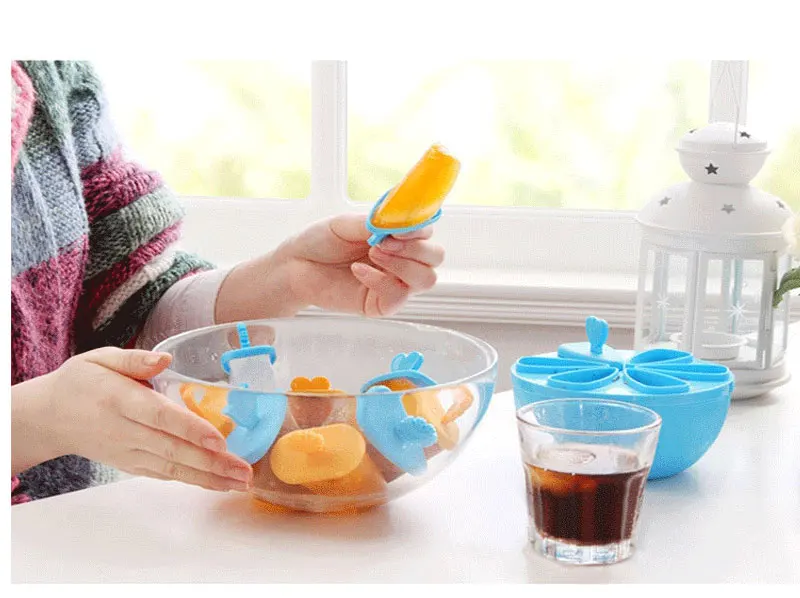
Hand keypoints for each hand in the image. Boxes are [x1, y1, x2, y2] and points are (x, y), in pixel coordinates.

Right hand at [11, 348, 252, 491]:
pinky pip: (163, 473)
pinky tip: (216, 483)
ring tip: (239, 482)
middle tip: (244, 471)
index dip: (191, 430)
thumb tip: (166, 359)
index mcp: (120, 400)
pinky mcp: (130, 464)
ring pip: (171, 467)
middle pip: (173, 449)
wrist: (49, 417)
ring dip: (208, 478)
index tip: (220, 440)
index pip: (161, 417)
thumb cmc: (80, 382)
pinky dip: (190, 480)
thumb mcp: (100, 359)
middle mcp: (125, 431)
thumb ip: (134, 359)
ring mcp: (128, 452)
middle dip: (212, 463)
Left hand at [216, 214, 444, 319]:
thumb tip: (401, 221)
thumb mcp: (346, 223)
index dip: (422, 227)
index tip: (400, 225)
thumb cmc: (319, 241)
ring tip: (373, 254)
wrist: (294, 266)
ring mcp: (394, 282)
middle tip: (385, 242)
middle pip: (436, 257)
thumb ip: (376, 222)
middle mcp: (401, 259)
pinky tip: (359, 272)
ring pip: (426, 279)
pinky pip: (398, 296)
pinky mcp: (382, 304)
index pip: (428, 231)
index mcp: (397, 235)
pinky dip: (381, 281)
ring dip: (403, 265)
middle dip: (415, 248)